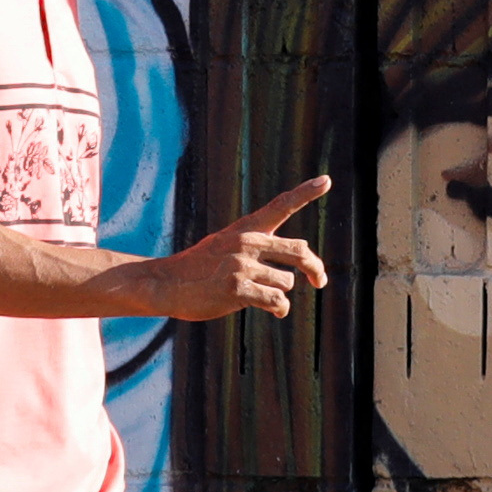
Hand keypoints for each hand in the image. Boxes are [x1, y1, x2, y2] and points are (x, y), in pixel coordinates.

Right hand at [149, 174, 332, 322]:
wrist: (166, 284)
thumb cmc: (199, 267)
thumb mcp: (226, 244)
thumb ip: (259, 245)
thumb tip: (299, 254)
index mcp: (246, 229)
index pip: (280, 206)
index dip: (306, 192)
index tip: (326, 180)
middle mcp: (247, 243)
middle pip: (299, 251)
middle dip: (315, 267)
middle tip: (320, 280)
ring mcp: (242, 265)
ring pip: (286, 282)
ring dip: (280, 294)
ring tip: (262, 296)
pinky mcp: (238, 289)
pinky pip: (276, 301)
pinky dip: (279, 309)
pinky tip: (273, 310)